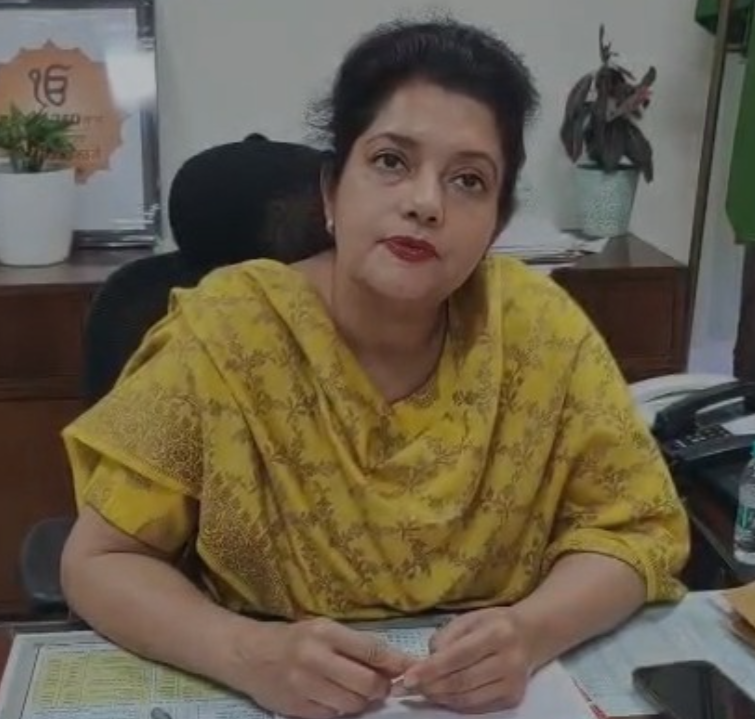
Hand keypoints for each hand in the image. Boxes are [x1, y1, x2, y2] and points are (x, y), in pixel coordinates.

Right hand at [237, 618, 416, 718]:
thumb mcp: (323, 629)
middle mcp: (316, 658)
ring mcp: (305, 686)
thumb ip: (355, 644)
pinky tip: (333, 697)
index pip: (371, 650)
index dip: (396, 662)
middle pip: (366, 683)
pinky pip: (332, 716)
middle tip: (381, 685)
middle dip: (381, 687)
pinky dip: (339, 710)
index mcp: (325, 633)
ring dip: (361, 701)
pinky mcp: (297, 709)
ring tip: (355, 690)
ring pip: (352, 704)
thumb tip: (393, 661)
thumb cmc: (292, 638)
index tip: (412, 668)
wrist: (248, 654)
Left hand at [400, 608, 532, 713]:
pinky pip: (476, 706)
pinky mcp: (513, 699)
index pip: (457, 656)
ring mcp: (512, 683)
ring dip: (439, 697)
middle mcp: (509, 661)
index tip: (407, 678)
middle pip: (461, 681)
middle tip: (406, 687)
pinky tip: (441, 695)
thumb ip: (446, 637)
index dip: (430, 669)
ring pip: (467, 698)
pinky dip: (454, 703)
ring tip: (420, 690)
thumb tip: (426, 662)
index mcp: (497, 633)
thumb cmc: (494, 623)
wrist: (531, 636)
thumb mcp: (470, 618)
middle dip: (430, 686)